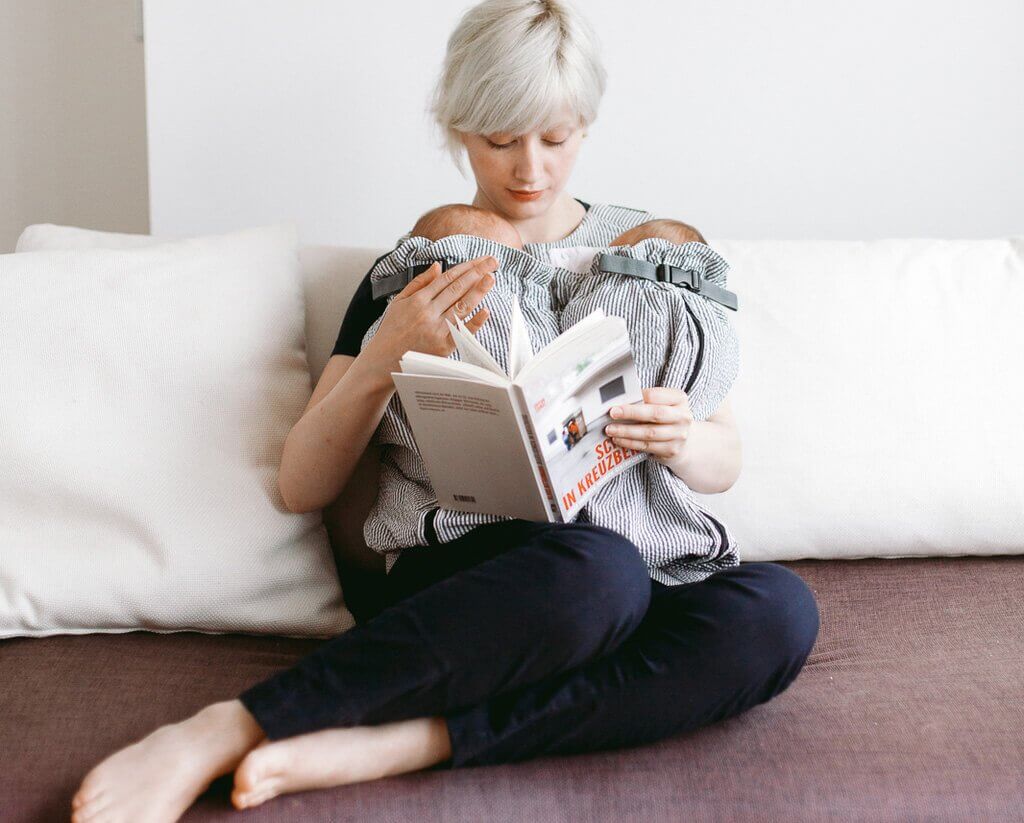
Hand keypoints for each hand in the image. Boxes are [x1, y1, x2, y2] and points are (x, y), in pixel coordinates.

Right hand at [367, 255, 497, 371]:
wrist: (382, 361)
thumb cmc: (391, 331)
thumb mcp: (399, 302)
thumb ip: (419, 283)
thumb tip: (438, 266)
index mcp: (417, 300)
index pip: (447, 279)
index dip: (465, 267)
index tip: (479, 260)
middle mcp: (427, 313)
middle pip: (457, 288)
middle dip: (477, 272)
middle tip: (492, 261)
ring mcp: (436, 330)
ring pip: (461, 306)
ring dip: (479, 291)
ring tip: (491, 277)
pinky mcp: (442, 348)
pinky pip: (461, 332)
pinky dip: (474, 322)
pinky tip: (486, 310)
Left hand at [604, 387, 694, 464]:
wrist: (685, 442)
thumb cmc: (667, 418)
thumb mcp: (663, 404)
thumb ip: (647, 400)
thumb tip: (619, 400)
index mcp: (680, 399)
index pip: (657, 395)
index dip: (638, 396)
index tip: (622, 397)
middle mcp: (683, 417)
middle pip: (655, 414)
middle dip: (631, 413)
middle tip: (613, 413)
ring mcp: (679, 435)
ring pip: (649, 433)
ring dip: (626, 431)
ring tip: (610, 429)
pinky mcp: (671, 450)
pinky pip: (647, 446)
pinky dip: (630, 443)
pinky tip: (618, 439)